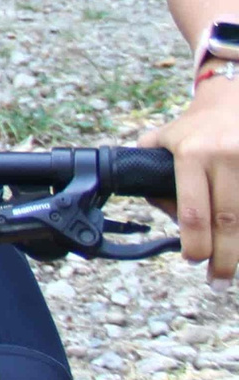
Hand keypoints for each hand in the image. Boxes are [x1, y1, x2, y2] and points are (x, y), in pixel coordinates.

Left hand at [141, 71, 238, 281]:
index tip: (194, 260)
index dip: (196, 243)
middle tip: (219, 280)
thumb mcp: (164, 140)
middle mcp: (223, 156)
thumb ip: (148, 170)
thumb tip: (160, 209)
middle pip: (228, 220)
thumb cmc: (196, 127)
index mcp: (191, 154)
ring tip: (234, 268)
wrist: (232, 98)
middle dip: (225, 257)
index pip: (194, 211)